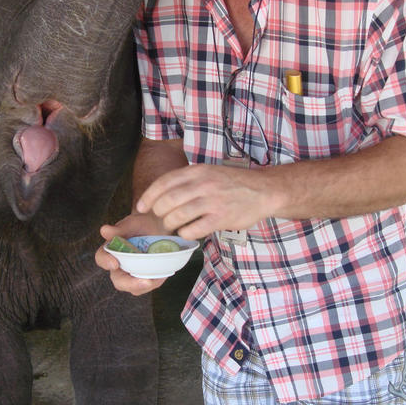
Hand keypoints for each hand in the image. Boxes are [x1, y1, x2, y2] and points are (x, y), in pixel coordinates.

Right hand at [95, 213, 168, 295]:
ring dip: (146, 286)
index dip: (106, 261)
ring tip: (158, 278)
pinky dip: (156, 281)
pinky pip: (149, 285)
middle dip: (130, 284)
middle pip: (119, 281)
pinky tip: (163, 274)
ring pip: (135, 288)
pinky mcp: (146, 277)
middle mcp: (120, 265)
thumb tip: (104, 231)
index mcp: (111, 251)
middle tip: (145, 282)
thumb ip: (120, 228)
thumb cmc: (142, 224)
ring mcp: (133, 273)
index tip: (115, 263)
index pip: (101, 258)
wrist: (158, 227)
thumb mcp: (133, 223)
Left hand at [136, 164, 273, 240]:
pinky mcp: (221, 218)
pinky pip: (194, 229)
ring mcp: (212, 201)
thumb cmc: (233, 183)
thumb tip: (162, 195)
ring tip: (173, 227)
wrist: (264, 190)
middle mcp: (203, 184)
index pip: (164, 182)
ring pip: (178, 215)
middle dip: (159, 213)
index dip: (149, 196)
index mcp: (197, 171)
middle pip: (168, 200)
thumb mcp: (209, 172)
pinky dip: (185, 233)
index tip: (142, 207)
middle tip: (161, 218)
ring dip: (170, 224)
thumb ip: (188, 180)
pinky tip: (187, 232)